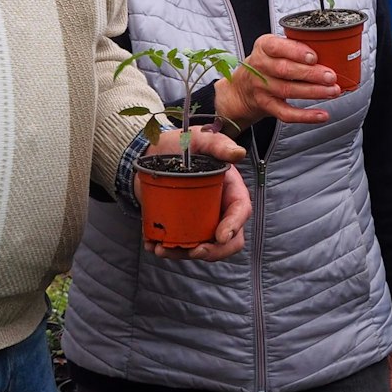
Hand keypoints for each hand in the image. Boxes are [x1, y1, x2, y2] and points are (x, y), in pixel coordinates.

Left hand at [146, 127, 251, 261]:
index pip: (240, 212)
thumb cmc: (180, 143)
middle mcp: (220, 208)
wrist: (151, 152)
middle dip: (212, 251)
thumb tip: (238, 153)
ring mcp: (202, 219)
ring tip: (161, 249)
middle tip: (193, 251)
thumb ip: (218, 144)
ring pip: (202, 246)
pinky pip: (181, 244)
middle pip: (228, 239)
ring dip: (184, 253)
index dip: (234, 226)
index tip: (220, 237)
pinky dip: (167, 248)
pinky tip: (152, 244)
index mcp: (230, 189)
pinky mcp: (183, 225)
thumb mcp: (199, 138)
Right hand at [213, 34, 340, 128]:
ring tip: (332, 91)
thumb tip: (329, 51)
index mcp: (264, 47)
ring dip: (314, 92)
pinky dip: (306, 116)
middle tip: (331, 76)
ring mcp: (262, 88)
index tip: (314, 57)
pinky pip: (286, 113)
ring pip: (288, 91)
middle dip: (311, 74)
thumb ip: (296, 46)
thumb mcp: (275, 47)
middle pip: (285, 70)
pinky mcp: (267, 106)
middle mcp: (260, 66)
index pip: (277, 47)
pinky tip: (322, 115)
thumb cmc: (268, 62)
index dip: (296, 52)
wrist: (243, 87)